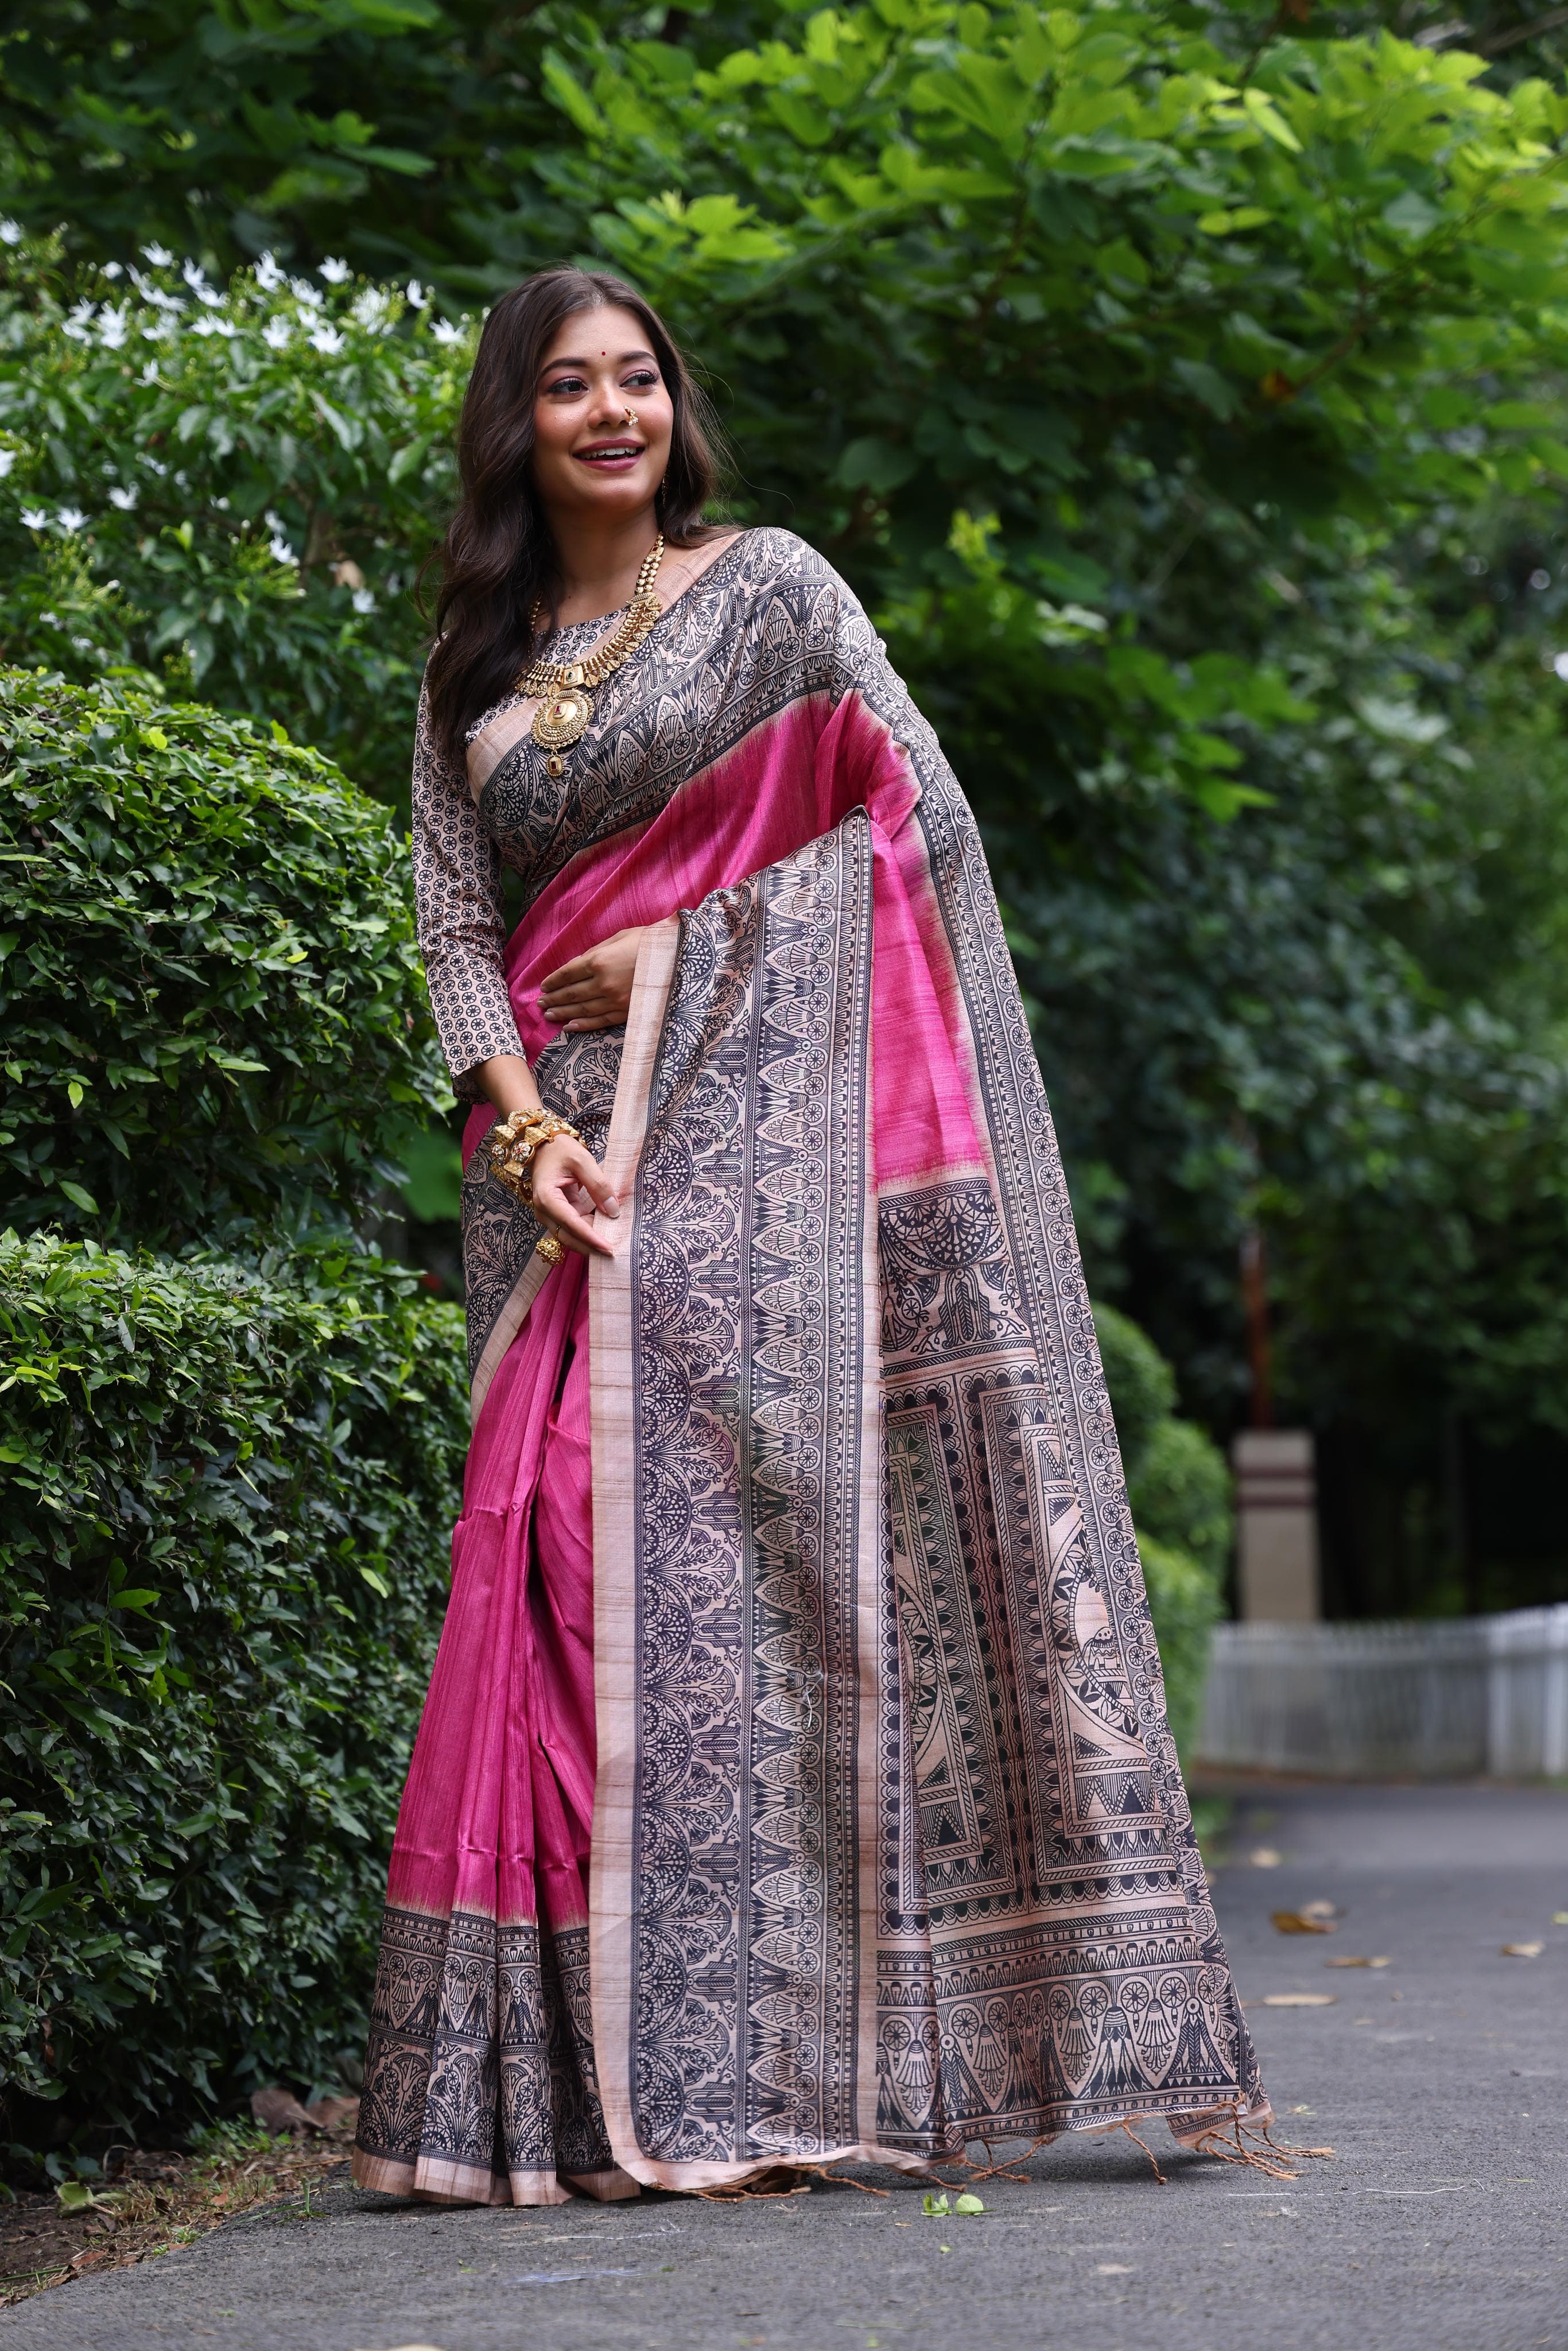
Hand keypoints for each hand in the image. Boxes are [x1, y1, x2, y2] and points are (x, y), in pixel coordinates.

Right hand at [530, 1133, 618, 1256]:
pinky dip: (587, 1233)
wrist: (543, 1145)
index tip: (609, 1248)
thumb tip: (613, 1211)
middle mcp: (544, 1210)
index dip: (591, 1238)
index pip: (571, 1224)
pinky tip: (603, 1234)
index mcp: (546, 1197)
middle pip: (568, 1237)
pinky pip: (572, 1228)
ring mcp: (548, 1214)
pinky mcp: (557, 1214)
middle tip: (614, 1253)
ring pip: (569, 1236)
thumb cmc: (560, 1149)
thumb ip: (598, 1185)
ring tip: (611, 1246)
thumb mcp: (582, 1160)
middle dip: (590, 1247)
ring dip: (588, 1242)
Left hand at [539, 925, 646, 1032]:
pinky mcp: (626, 1013)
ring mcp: (615, 1000)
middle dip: (554, 999)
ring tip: (549, 1014)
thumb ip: (596, 952)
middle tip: (540, 1004)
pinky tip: (569, 1027)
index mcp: (599, 960)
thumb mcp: (619, 938)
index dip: (553, 981)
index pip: (567, 973)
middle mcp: (603, 983)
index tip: (544, 986)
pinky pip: (599, 1021)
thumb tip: (577, 965)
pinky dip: (582, 1025)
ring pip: (582, 1009)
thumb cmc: (649, 942)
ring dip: (563, 1012)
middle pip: (571, 993)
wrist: (679, 957)